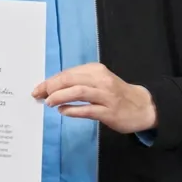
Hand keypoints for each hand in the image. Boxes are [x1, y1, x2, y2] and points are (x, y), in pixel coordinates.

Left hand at [36, 64, 156, 135]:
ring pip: (78, 92)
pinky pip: (88, 110)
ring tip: (49, 103)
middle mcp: (101, 80)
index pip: (68, 73)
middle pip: (71, 80)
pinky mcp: (109, 112)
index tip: (39, 89)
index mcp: (96, 70)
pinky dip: (73, 110)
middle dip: (51, 87)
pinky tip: (63, 111)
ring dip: (60, 97)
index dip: (51, 81)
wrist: (142, 106)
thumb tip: (52, 88)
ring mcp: (106, 96)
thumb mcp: (99, 81)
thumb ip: (79, 82)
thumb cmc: (116, 94)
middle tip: (39, 95)